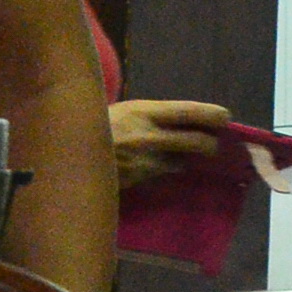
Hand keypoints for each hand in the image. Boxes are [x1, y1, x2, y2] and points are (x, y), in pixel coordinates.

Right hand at [107, 98, 231, 186]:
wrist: (65, 151)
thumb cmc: (100, 125)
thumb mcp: (127, 111)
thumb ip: (155, 116)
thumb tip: (188, 122)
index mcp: (144, 111)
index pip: (189, 111)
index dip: (212, 115)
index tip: (226, 118)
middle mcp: (147, 135)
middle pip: (195, 140)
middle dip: (210, 144)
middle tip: (213, 145)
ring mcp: (142, 160)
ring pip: (180, 162)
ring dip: (186, 161)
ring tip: (186, 157)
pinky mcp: (136, 179)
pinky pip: (161, 175)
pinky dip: (166, 172)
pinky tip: (161, 168)